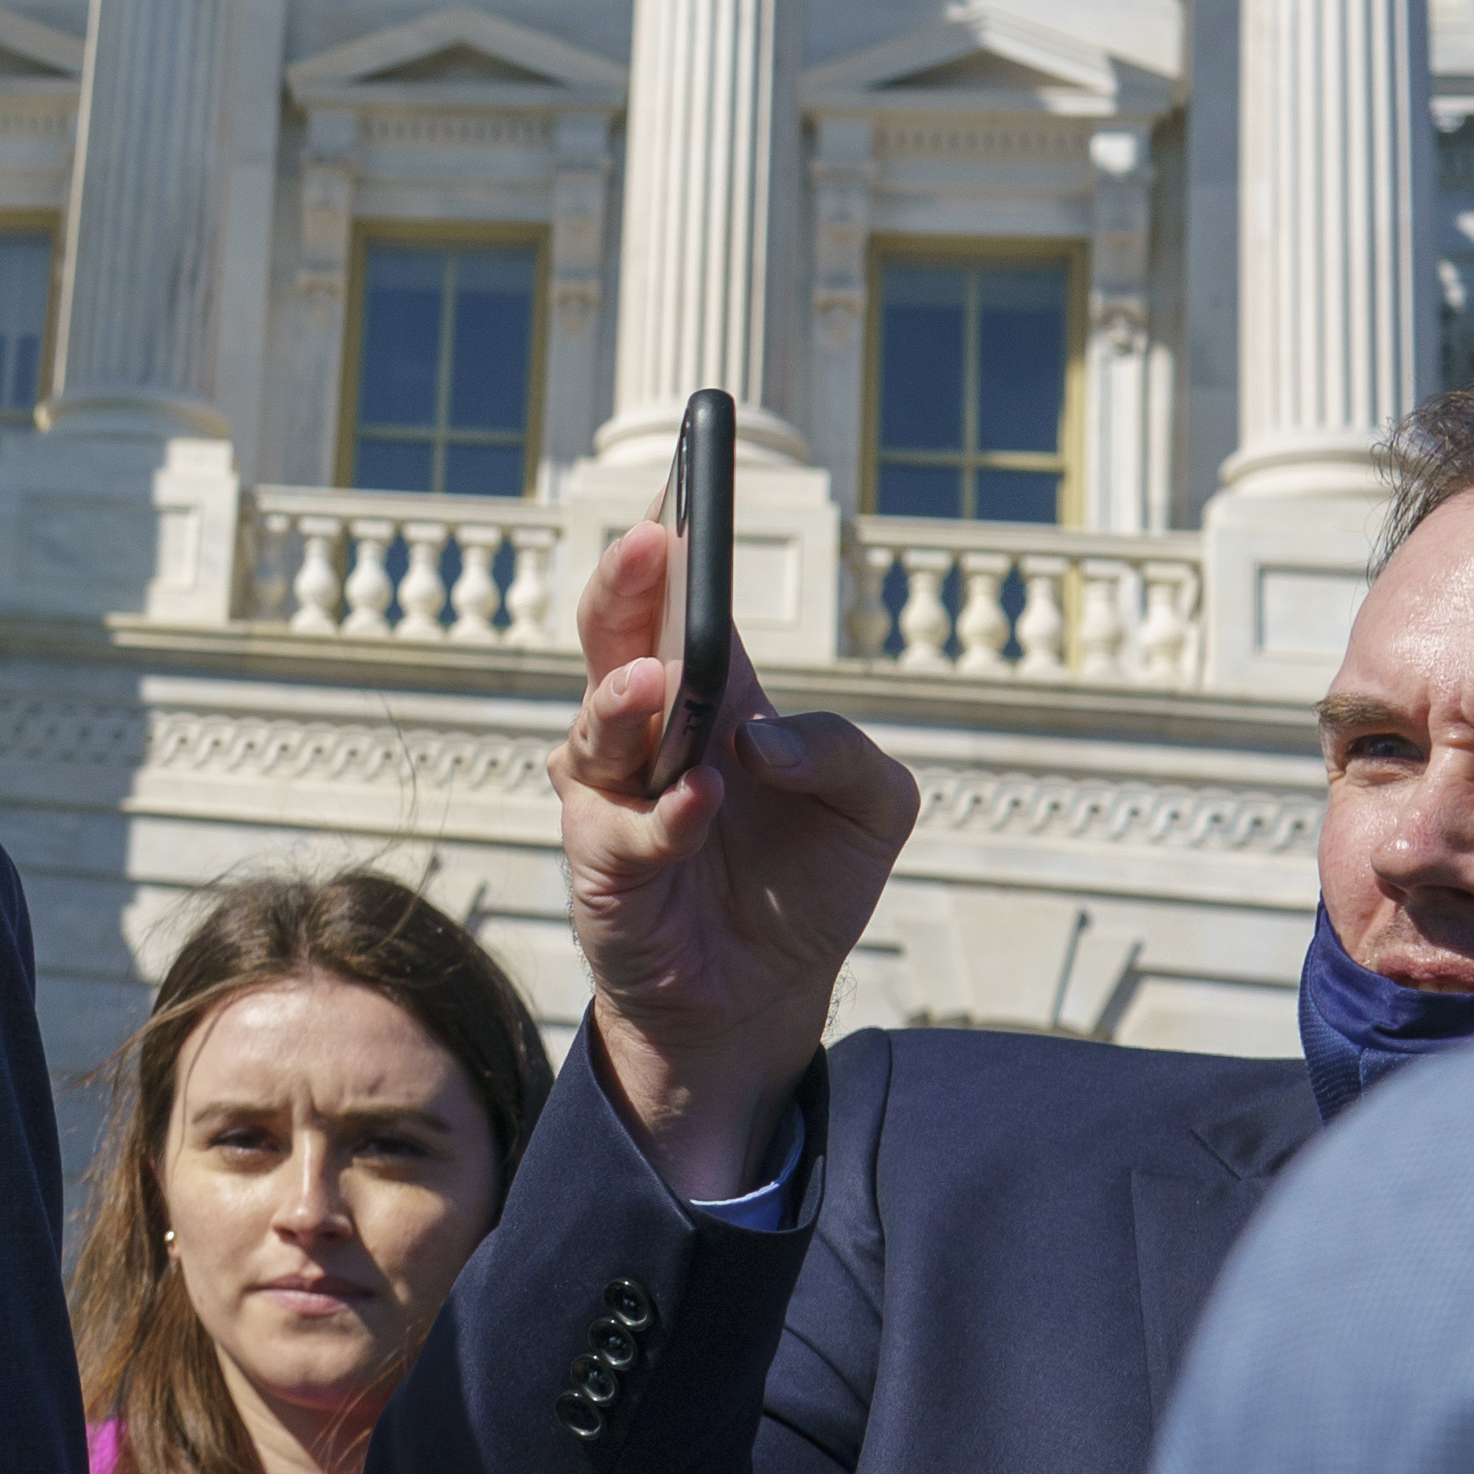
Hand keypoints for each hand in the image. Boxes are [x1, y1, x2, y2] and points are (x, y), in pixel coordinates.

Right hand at [555, 517, 918, 1200]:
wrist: (765, 996)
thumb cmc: (804, 881)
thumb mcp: (876, 806)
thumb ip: (844, 750)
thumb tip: (764, 737)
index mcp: (711, 695)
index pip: (682, 601)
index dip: (676, 540)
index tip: (684, 476)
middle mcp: (647, 733)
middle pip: (612, 638)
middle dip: (626, 584)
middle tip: (656, 539)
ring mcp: (613, 798)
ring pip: (597, 730)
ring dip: (623, 698)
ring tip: (660, 678)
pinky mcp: (604, 870)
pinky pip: (625, 834)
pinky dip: (667, 817)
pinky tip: (704, 800)